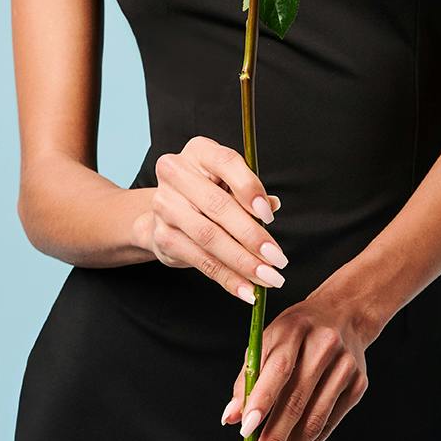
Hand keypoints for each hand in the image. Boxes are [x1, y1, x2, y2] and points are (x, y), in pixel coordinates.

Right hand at [139, 135, 286, 304]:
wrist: (166, 215)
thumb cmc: (208, 194)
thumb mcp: (229, 185)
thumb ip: (250, 194)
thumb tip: (273, 205)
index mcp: (199, 151)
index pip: (226, 163)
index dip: (249, 189)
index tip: (269, 216)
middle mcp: (176, 173)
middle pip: (218, 206)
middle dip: (252, 236)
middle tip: (277, 259)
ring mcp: (165, 205)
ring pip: (210, 237)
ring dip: (243, 262)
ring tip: (268, 278)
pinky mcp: (163, 236)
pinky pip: (200, 260)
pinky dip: (227, 278)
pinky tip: (247, 289)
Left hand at [220, 292, 371, 440]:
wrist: (346, 314)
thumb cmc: (297, 331)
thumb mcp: (268, 340)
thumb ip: (248, 378)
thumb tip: (231, 418)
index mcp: (295, 329)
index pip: (279, 368)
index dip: (261, 400)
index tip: (245, 432)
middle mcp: (324, 347)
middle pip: (297, 401)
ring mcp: (345, 367)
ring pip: (315, 419)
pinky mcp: (358, 385)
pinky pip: (329, 425)